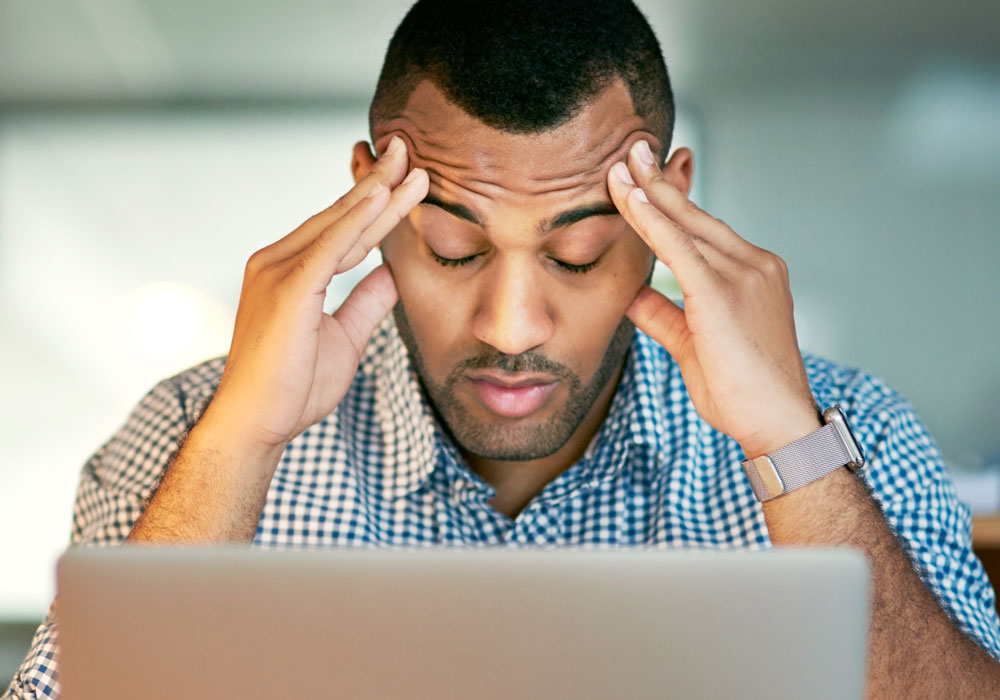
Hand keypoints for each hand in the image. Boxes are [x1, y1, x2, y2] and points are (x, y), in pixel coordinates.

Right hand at [203, 135, 428, 454]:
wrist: (257, 424)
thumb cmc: (294, 386)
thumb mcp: (346, 337)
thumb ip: (366, 301)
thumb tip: (392, 273)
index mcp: (291, 271)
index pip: (344, 230)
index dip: (377, 204)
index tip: (406, 178)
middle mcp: (277, 261)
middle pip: (340, 216)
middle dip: (378, 183)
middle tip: (407, 149)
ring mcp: (277, 271)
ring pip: (338, 224)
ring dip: (377, 193)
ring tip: (408, 163)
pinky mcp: (286, 288)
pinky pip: (328, 247)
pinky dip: (355, 221)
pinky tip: (380, 197)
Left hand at [607, 140, 819, 457]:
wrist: (777, 424)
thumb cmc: (741, 391)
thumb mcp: (692, 344)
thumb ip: (663, 314)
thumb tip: (631, 294)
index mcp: (752, 273)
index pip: (703, 229)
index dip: (672, 201)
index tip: (647, 174)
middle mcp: (753, 265)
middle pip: (695, 215)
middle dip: (659, 180)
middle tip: (632, 148)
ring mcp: (743, 276)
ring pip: (686, 225)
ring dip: (649, 192)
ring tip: (622, 163)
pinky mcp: (723, 295)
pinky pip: (679, 249)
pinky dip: (653, 221)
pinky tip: (631, 198)